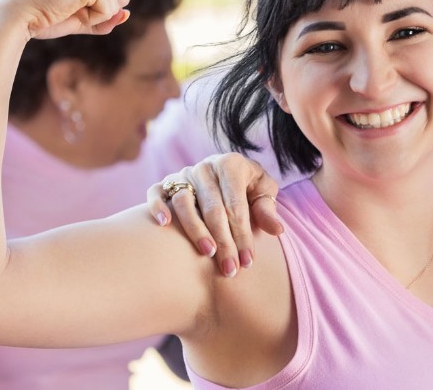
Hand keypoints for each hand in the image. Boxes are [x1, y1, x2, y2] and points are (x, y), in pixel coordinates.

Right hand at [0, 0, 130, 39]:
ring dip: (97, 14)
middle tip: (67, 6)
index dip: (98, 7)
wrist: (14, 15)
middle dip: (101, 10)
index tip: (67, 3)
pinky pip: (110, 10)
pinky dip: (92, 18)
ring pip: (120, 2)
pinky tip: (67, 7)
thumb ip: (107, 16)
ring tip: (67, 6)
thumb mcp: (81, 16)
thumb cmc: (42, 16)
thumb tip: (127, 14)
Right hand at [145, 154, 284, 277]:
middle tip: (229, 268)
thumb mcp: (263, 193)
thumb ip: (267, 210)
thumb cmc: (247, 188)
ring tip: (207, 252)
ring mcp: (183, 174)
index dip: (243, 235)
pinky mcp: (165, 183)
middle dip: (223, 241)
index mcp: (231, 164)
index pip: (236, 204)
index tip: (247, 262)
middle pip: (212, 208)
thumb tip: (277, 230)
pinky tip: (164, 224)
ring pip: (184, 202)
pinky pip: (155, 193)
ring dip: (195, 229)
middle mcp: (205, 167)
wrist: (226, 175)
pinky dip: (157, 206)